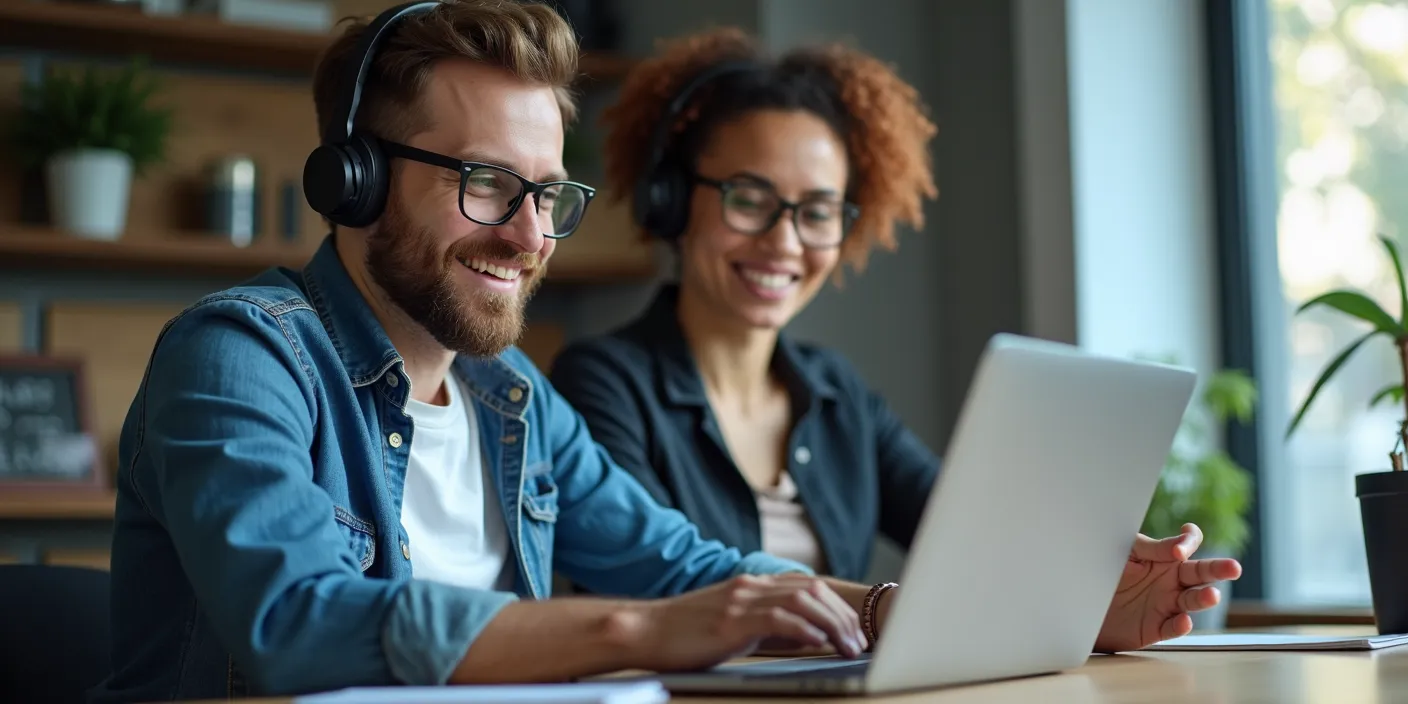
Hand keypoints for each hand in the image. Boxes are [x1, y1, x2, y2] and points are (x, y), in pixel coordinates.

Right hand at [633, 573, 866, 671]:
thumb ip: (768, 627)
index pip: (807, 586)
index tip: (854, 630)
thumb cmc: (685, 635)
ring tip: (848, 648)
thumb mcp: (733, 626)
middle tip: (859, 642)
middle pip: (812, 590)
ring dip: (832, 624)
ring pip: (802, 601)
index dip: (837, 606)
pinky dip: (804, 630)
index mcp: (752, 586)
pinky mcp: (731, 620)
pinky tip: (818, 643)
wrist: (644, 630)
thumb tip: (808, 637)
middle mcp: (750, 586)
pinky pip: (778, 619)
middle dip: (843, 616)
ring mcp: (740, 600)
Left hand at [1093, 523, 1242, 652]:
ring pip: (1192, 601)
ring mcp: (1166, 604)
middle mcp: (1170, 580)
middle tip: (1233, 567)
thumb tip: (1180, 546)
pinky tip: (1183, 621)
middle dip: (1218, 570)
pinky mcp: (1156, 627)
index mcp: (1163, 557)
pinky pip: (1173, 627)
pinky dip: (1180, 625)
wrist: (1079, 603)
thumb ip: (1152, 549)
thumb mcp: (1124, 553)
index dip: (1189, 542)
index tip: (1179, 549)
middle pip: (1201, 573)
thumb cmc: (1103, 572)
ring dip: (1204, 599)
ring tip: (1211, 595)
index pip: (1187, 544)